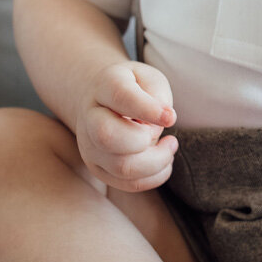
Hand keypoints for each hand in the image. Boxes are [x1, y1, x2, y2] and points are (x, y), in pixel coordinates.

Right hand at [74, 61, 177, 192]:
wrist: (99, 100)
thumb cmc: (133, 87)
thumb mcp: (149, 78)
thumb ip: (157, 95)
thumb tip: (162, 123)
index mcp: (103, 87)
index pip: (121, 97)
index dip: (148, 109)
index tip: (171, 118)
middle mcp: (90, 119)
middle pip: (107, 137)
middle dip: (144, 140)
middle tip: (164, 133)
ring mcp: (90, 147)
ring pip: (122, 167)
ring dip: (157, 161)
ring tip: (170, 145)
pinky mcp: (99, 168)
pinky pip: (129, 183)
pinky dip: (155, 176)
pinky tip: (163, 160)